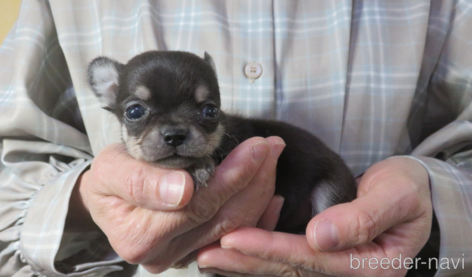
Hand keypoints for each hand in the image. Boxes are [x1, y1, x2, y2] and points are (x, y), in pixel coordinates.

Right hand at [67, 137, 284, 272]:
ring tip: (270, 157)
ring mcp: (182, 256)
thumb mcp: (111, 169)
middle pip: (223, 217)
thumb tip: (181, 191)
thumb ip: (141, 181)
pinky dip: (258, 214)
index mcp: (140, 236)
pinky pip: (235, 235)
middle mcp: (163, 255)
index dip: (232, 175)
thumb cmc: (109, 179)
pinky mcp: (196, 251)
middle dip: (253, 178)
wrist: (107, 198)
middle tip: (271, 147)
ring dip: (258, 190)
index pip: (198, 204)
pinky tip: (272, 194)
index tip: (256, 148)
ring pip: (234, 226)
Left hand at [196, 157, 432, 276]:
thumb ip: (362, 217)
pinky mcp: (320, 260)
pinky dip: (256, 258)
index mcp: (371, 267)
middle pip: (290, 270)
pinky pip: (285, 261)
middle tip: (207, 253)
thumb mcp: (397, 197)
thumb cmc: (407, 191)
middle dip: (246, 261)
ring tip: (207, 256)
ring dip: (244, 264)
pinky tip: (229, 253)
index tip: (234, 237)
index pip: (312, 259)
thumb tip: (320, 236)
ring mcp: (333, 270)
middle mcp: (347, 275)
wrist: (410, 193)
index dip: (271, 248)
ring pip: (283, 270)